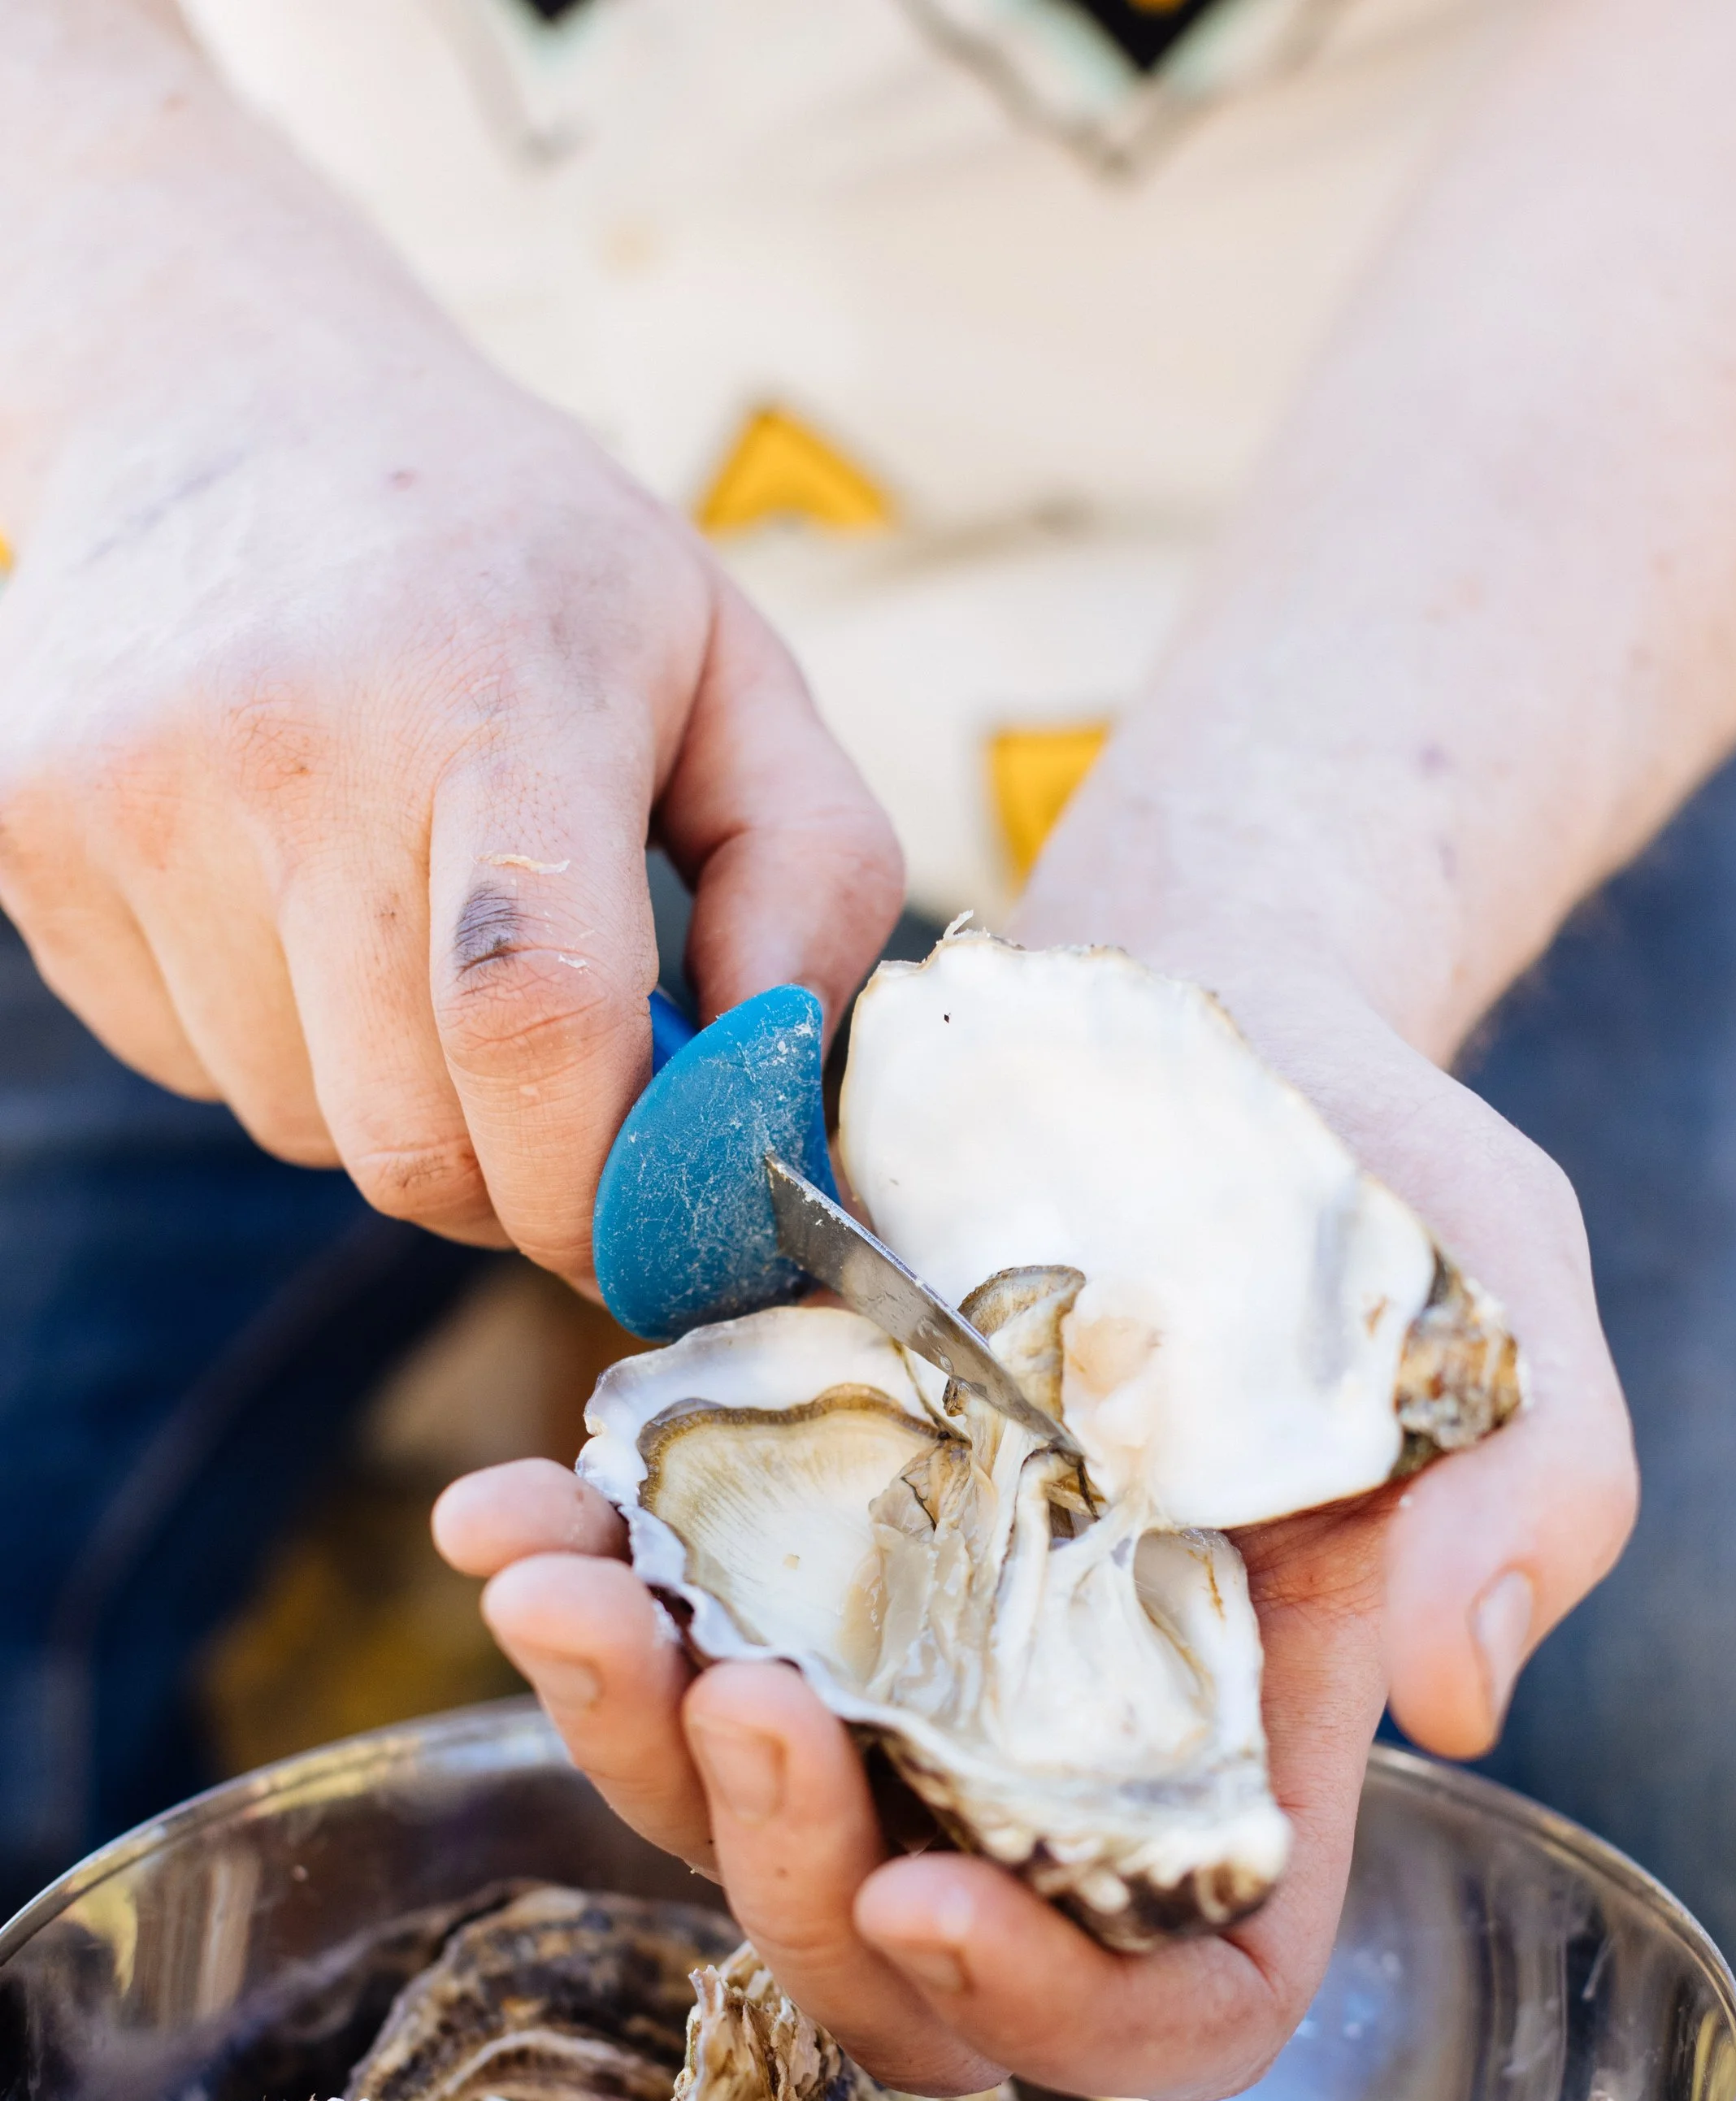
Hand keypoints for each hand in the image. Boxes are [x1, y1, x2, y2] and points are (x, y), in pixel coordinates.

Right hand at [0, 238, 899, 1280]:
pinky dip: (279, 1044)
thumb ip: (817, 881)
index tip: (661, 1231)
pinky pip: (192, 1068)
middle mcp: (288, 744)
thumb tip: (785, 1094)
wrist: (223, 394)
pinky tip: (302, 901)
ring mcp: (132, 794)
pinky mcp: (30, 834)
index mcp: (493, 690)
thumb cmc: (521, 563)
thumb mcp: (730, 667)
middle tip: (566, 1104)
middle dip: (517, 1181)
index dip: (605, 1187)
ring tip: (422, 938)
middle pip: (412, 1136)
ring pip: (304, 1126)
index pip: (535, 1026)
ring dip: (400, 1104)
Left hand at [432, 1003, 1631, 2100]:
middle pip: (905, 1948)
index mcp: (1248, 1743)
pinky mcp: (789, 1528)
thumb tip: (1462, 1701)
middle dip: (791, 1876)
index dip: (1059, 2009)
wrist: (1203, 1013)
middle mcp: (1060, 1736)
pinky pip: (659, 1630)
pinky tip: (505, 1511)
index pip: (1181, 1995)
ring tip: (566, 1595)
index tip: (935, 1888)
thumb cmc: (1382, 1185)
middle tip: (744, 1700)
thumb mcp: (1512, 1325)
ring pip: (742, 1812)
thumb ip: (1531, 1509)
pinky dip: (573, 1593)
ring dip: (632, 1743)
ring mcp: (908, 1645)